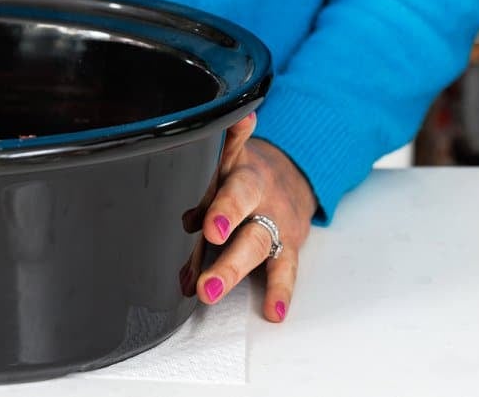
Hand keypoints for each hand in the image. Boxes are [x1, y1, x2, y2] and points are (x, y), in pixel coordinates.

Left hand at [196, 113, 316, 321]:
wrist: (291, 174)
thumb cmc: (246, 175)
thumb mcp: (226, 167)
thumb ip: (206, 195)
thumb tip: (186, 224)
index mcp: (245, 178)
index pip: (236, 194)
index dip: (225, 212)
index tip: (210, 231)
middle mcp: (265, 204)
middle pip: (249, 234)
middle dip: (228, 262)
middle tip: (206, 285)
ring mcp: (279, 226)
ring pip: (260, 251)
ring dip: (235, 274)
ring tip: (210, 294)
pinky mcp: (289, 246)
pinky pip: (287, 271)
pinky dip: (281, 292)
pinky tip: (273, 312)